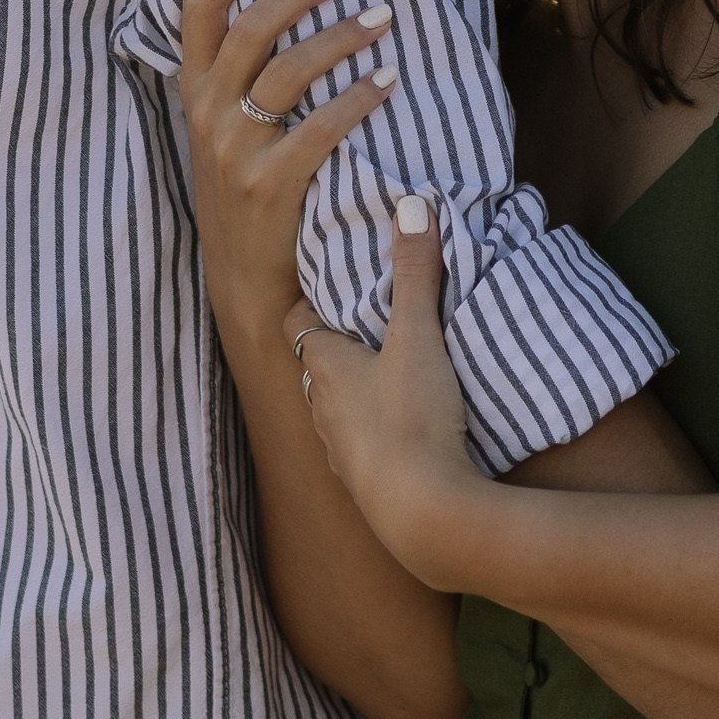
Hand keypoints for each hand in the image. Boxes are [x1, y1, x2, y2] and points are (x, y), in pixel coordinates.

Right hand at [178, 0, 397, 339]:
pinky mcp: (269, 187)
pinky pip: (318, 128)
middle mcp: (208, 117)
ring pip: (287, 71)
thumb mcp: (224, 134)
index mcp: (195, 96)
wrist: (247, 286)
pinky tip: (386, 82)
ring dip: (340, 36)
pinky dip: (356, 99)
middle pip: (249, 30)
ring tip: (383, 18)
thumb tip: (286, 13)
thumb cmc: (247, 197)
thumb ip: (239, 81)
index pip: (196, 12)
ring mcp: (235, 153)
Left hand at [286, 197, 487, 579]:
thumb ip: (416, 271)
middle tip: (368, 318)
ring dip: (355, 388)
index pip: (296, 320)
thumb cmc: (411, 419)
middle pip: (315, 363)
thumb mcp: (419, 336)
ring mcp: (339, 450)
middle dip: (336, 341)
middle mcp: (319, 407)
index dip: (311, 298)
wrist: (422, 515)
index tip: (334, 280)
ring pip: (336, 407)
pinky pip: (360, 444)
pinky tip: (402, 426)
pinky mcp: (364, 484)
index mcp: (323, 366)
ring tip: (388, 368)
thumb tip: (411, 203)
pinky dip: (374, 428)